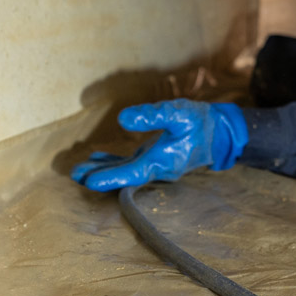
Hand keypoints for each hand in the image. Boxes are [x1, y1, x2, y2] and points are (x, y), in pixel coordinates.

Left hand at [71, 99, 247, 191]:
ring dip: (104, 171)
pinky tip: (99, 158)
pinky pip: (131, 165)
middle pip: (124, 177)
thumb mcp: (179, 113)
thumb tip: (123, 119)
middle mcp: (157, 168)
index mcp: (163, 161)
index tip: (89, 181)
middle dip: (101, 177)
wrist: (220, 133)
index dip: (110, 178)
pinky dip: (114, 164)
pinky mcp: (156, 159)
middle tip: (75, 175)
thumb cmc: (200, 122)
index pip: (132, 173)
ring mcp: (156, 165)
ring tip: (80, 170)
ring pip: (126, 172)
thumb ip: (152, 115)